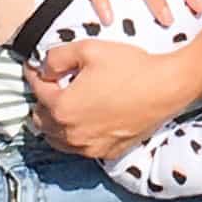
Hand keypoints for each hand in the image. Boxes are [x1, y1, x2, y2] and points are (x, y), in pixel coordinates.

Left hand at [27, 36, 188, 162]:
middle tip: (53, 86)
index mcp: (62, 108)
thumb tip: (44, 69)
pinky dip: (78, 136)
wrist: (166, 87)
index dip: (35, 75)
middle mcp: (72, 134)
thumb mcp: (88, 49)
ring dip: (57, 123)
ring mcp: (90, 147)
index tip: (36, 67)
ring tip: (67, 104)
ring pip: (58, 139)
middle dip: (43, 102)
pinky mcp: (108, 152)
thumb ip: (56, 57)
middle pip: (42, 120)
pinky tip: (87, 120)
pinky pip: (82, 148)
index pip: (38, 91)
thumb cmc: (129, 67)